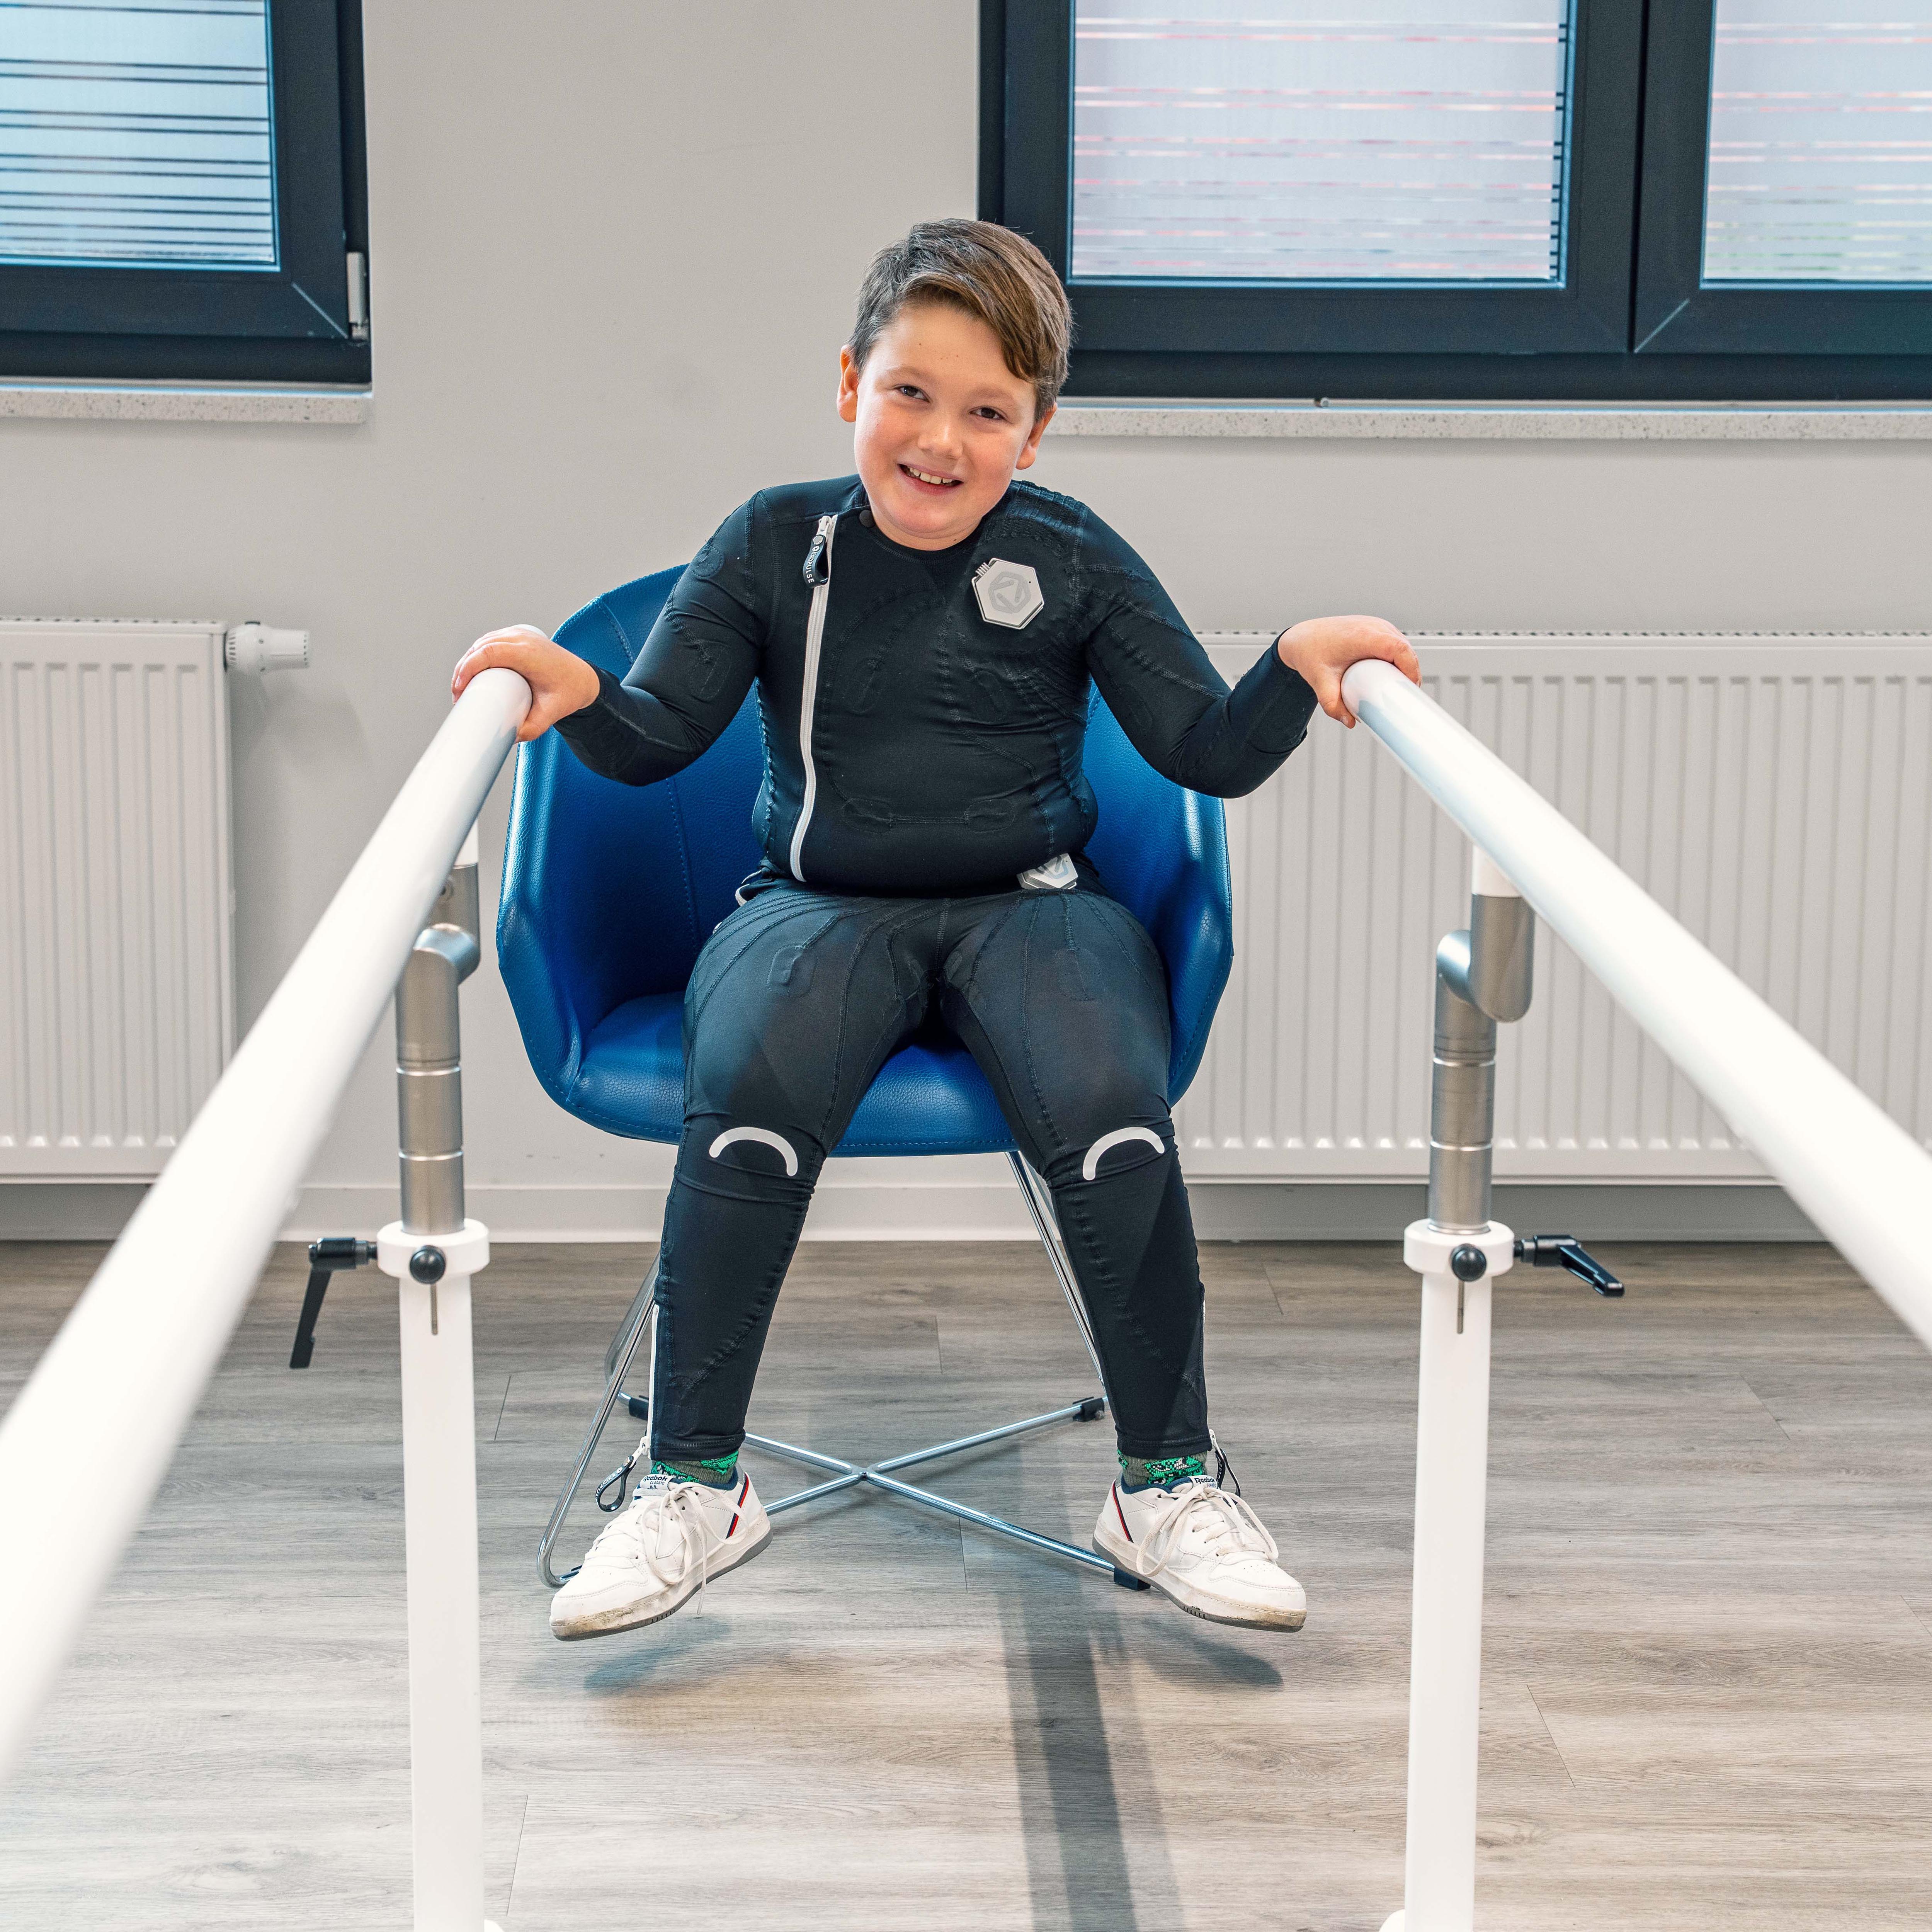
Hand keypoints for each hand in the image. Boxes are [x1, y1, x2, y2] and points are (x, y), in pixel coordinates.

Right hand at [451, 625, 601, 742]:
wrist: (584, 679)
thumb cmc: (568, 693)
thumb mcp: (551, 714)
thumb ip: (531, 729)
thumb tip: (507, 738)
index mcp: (529, 654)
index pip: (488, 653)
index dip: (467, 669)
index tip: (459, 690)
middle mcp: (523, 639)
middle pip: (481, 647)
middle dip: (463, 669)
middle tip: (457, 695)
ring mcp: (521, 634)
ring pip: (483, 642)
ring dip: (468, 661)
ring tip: (462, 686)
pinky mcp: (518, 636)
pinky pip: (491, 640)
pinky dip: (478, 653)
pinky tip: (471, 669)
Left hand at [1276, 615, 1419, 727]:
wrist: (1302, 638)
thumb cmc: (1310, 654)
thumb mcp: (1320, 683)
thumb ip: (1332, 705)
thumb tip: (1350, 722)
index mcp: (1364, 635)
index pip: (1400, 649)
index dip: (1411, 669)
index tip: (1410, 690)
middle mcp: (1373, 626)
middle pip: (1405, 648)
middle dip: (1410, 672)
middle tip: (1405, 696)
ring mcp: (1376, 624)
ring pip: (1402, 644)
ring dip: (1405, 664)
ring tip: (1399, 687)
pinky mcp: (1376, 627)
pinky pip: (1395, 642)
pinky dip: (1398, 657)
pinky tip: (1394, 673)